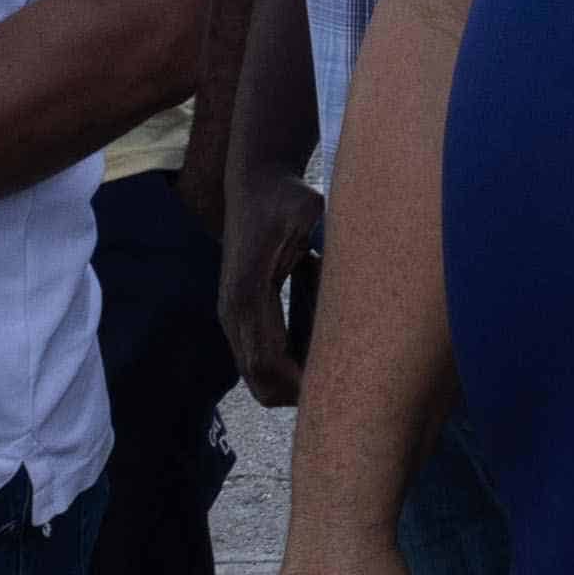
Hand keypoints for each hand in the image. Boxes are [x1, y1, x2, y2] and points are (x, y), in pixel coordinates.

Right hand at [221, 170, 321, 411]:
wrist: (255, 182)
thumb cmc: (285, 196)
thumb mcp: (306, 210)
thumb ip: (318, 237)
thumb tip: (332, 267)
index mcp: (248, 293)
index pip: (266, 362)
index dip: (299, 383)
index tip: (336, 387)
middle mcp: (233, 310)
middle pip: (260, 380)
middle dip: (298, 392)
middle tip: (342, 384)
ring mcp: (232, 314)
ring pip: (257, 375)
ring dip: (293, 379)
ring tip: (332, 361)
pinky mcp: (238, 313)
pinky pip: (259, 356)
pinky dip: (287, 362)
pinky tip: (317, 340)